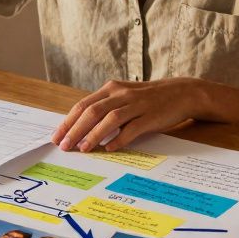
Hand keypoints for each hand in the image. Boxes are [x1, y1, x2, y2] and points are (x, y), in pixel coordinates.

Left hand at [51, 78, 202, 151]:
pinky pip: (131, 129)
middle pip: (92, 111)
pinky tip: (109, 149)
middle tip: (65, 145)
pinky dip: (119, 139)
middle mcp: (121, 94)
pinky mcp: (150, 116)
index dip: (68, 121)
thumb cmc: (148, 98)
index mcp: (111, 88)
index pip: (83, 105)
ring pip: (110, 119)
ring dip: (94, 135)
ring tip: (83, 148)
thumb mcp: (124, 96)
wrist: (181, 93)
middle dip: (75, 130)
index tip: (57, 136)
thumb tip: (81, 128)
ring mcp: (136, 105)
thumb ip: (105, 108)